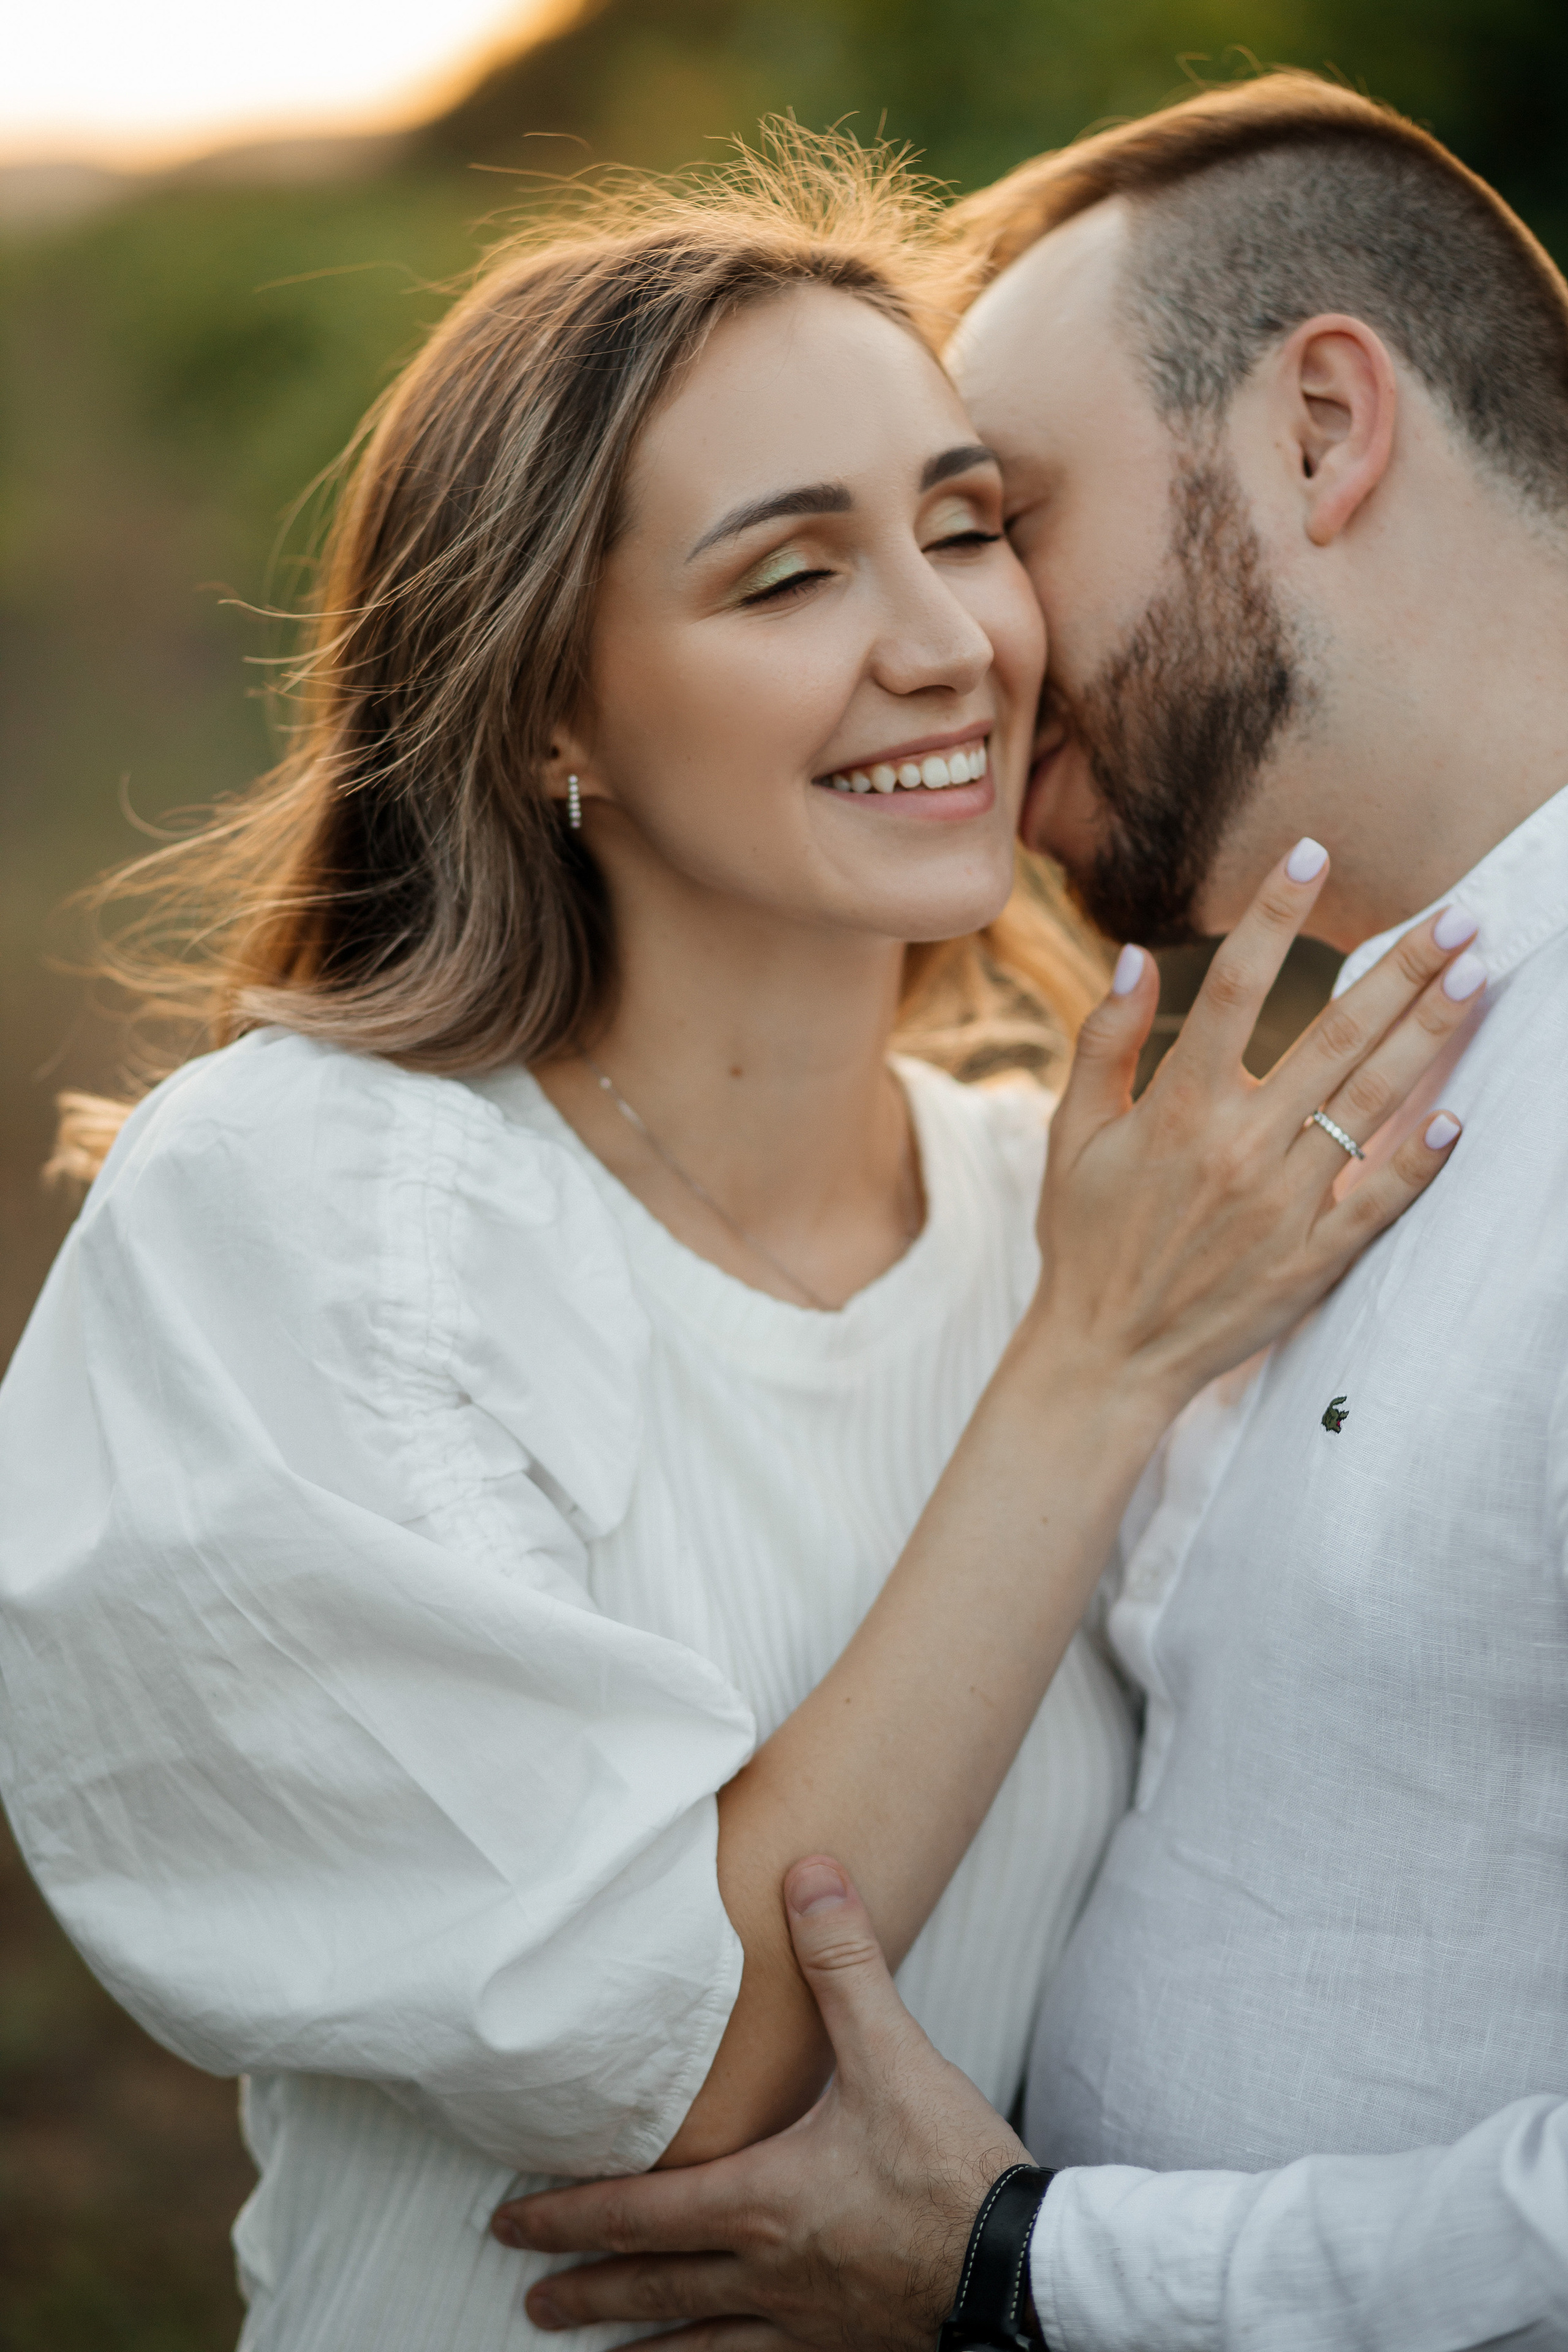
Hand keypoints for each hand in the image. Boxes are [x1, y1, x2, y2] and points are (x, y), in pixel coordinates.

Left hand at [493, 1858, 1019, 2351]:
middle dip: (585, 2291)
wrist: (1023, 2268)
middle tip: (530, 2300)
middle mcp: (767, 2272)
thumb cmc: (953, 2170)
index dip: (566, 2217)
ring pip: (699, 2345)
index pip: (636, 2213)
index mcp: (760, 2202)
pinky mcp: (846, 2348)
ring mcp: (805, 2323)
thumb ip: (843, 1963)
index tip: (509, 2226)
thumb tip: (810, 1875)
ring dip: (640, 2345)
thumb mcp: (894, 2053)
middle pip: (653, 2288)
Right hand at [1027, 838, 1475, 1416]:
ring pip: (1371, 1102)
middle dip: (1403, 968)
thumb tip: (1137, 957)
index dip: (1276, 911)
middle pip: (1336, 1034)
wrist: (1105, 1354)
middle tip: (1459, 915)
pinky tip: (1458, 1115)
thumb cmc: (1085, 1238)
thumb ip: (1105, 1041)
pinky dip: (1419, 1159)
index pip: (1238, 984)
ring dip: (1430, 1035)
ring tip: (1475, 977)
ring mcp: (1282, 1203)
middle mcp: (1238, 1146)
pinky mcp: (1311, 1258)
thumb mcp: (1072, 1134)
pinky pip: (1378, 1198)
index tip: (1313, 850)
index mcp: (1178, 1107)